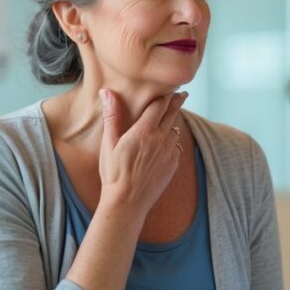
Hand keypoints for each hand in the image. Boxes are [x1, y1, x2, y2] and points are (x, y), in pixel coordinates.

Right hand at [98, 88, 187, 215]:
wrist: (127, 201)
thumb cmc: (114, 173)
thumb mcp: (109, 143)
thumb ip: (111, 116)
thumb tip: (107, 92)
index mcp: (145, 131)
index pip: (160, 106)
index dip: (166, 95)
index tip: (172, 88)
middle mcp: (161, 139)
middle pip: (172, 115)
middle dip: (177, 103)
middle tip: (182, 94)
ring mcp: (169, 153)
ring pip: (175, 131)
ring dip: (174, 122)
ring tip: (173, 117)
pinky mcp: (173, 165)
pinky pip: (176, 148)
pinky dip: (173, 142)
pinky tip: (169, 142)